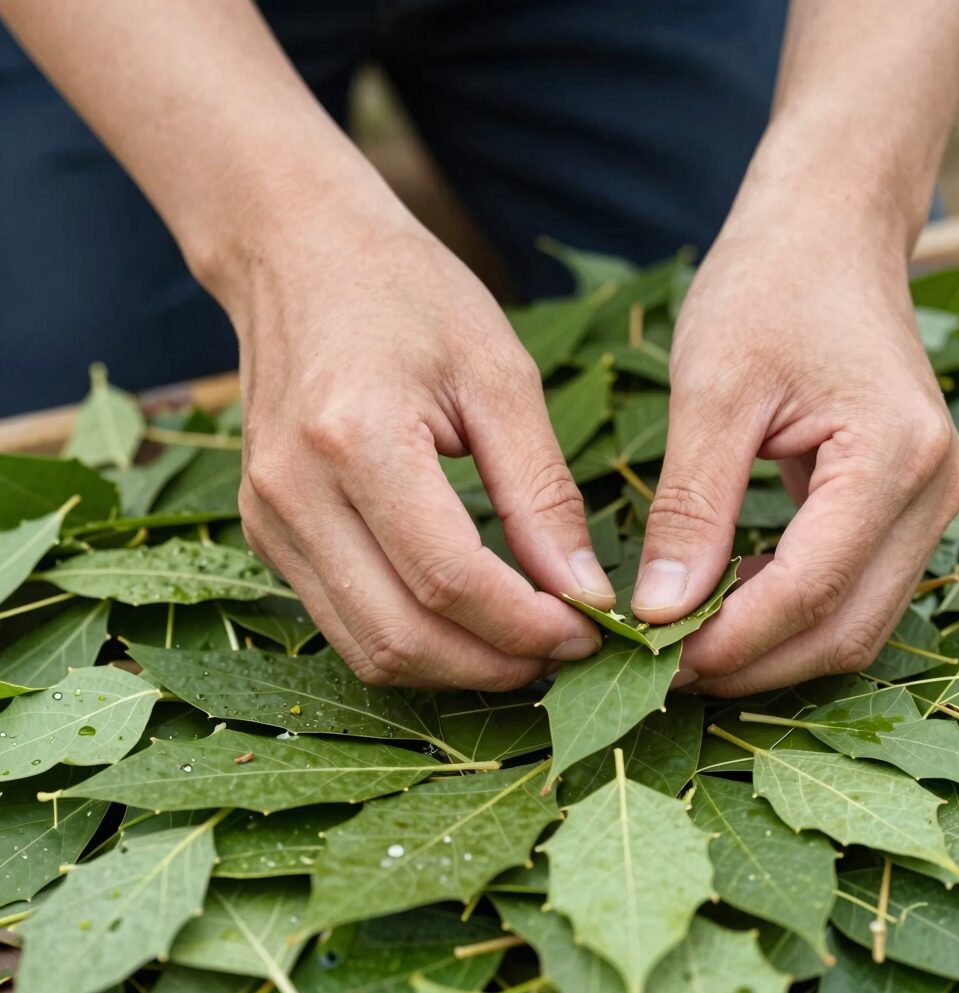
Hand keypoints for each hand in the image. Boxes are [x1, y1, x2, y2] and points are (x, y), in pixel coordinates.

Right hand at [223, 186, 612, 688]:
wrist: (299, 255)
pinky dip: (409, 638)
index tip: (590, 631)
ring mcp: (268, 519)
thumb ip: (541, 493)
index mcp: (355, 440)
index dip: (528, 625)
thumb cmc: (408, 295)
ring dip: (452, 667)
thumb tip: (584, 594)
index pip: (449, 580)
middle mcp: (294, 494)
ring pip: (364, 647)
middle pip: (399, 637)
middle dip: (494, 665)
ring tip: (522, 645)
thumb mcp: (498, 376)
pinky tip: (464, 618)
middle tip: (563, 652)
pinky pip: (339, 619)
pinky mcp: (263, 531)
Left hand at [632, 196, 958, 696]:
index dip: (731, 642)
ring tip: (683, 643)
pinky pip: (851, 585)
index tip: (654, 660)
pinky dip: (787, 609)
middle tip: (662, 669)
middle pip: (845, 627)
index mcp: (892, 458)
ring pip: (854, 619)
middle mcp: (932, 490)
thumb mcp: (713, 392)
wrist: (825, 232)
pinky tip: (724, 602)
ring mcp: (928, 499)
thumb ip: (694, 508)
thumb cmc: (767, 289)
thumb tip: (661, 612)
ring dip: (770, 646)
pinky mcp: (901, 500)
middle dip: (752, 662)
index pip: (812, 591)